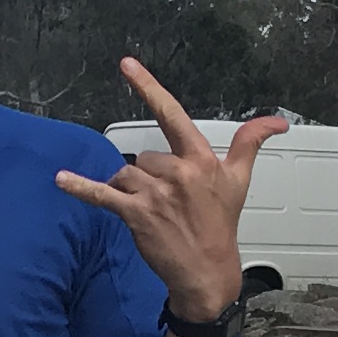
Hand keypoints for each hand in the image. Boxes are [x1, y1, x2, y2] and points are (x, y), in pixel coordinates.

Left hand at [53, 61, 287, 336]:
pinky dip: (80, 188)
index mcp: (200, 159)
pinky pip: (102, 195)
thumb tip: (276, 121)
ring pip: (125, 175)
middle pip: (144, 157)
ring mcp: (155, 194)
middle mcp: (177, 173)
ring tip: (150, 212)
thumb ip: (250, 143)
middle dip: (149, 177)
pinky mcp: (136, 215)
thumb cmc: (220, 225)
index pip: (172, 114)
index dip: (148, 87)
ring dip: (130, 190)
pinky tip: (61, 180)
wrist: (208, 271)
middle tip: (167, 203)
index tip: (127, 65)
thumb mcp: (239, 180)